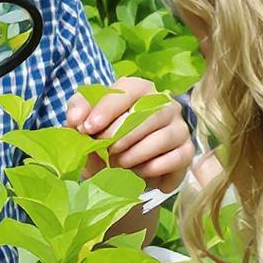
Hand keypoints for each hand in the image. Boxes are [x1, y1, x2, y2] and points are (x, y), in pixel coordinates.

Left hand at [69, 79, 192, 193]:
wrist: (120, 166)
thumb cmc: (104, 135)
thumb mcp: (86, 120)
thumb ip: (78, 112)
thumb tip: (75, 119)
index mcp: (140, 89)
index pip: (128, 89)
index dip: (107, 108)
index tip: (87, 128)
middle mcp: (165, 104)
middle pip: (148, 114)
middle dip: (121, 135)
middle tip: (104, 150)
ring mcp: (179, 127)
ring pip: (162, 137)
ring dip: (136, 153)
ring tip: (118, 163)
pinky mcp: (187, 151)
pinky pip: (177, 158)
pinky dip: (154, 168)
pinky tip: (138, 173)